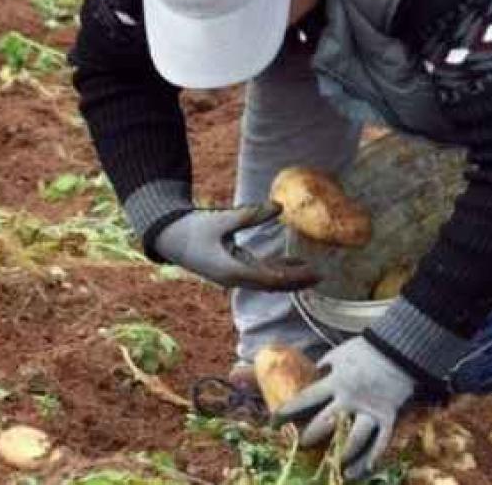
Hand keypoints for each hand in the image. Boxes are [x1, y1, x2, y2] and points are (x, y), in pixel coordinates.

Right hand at [153, 203, 320, 290]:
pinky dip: (278, 269)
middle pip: (272, 285)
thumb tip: (280, 206)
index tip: (313, 273)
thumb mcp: (222, 219)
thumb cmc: (192, 229)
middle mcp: (234, 278)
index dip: (293, 277)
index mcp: (231, 270)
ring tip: (314, 272)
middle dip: (297, 282)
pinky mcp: (234, 268)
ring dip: (290, 278)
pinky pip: (261, 273)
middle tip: (322, 276)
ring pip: (268, 281)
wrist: (169, 237)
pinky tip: (294, 263)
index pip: (269, 279)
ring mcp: (234, 275)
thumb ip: (251, 214)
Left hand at [274, 336, 415, 479]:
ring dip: (342, 454)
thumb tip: (316, 370)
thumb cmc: (369, 348)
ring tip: (334, 464)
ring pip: (353, 439)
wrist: (400, 349)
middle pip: (326, 424)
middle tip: (302, 444)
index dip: (287, 411)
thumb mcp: (342, 352)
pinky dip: (373, 457)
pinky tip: (364, 470)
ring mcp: (370, 409)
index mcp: (336, 381)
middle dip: (311, 436)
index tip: (274, 422)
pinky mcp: (387, 415)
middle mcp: (350, 399)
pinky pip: (380, 441)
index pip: (305, 399)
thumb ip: (327, 363)